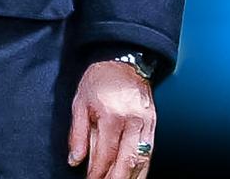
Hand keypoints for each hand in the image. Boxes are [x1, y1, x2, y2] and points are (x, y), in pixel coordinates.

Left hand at [67, 59, 155, 178]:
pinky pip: (150, 152)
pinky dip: (142, 168)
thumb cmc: (100, 80)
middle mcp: (133, 122)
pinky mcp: (154, 124)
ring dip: (131, 177)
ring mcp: (147, 124)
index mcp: (112, 115)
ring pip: (142, 160)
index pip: (105, 154)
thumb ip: (78, 134)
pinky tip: (135, 176)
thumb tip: (75, 159)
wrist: (123, 61)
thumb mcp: (80, 103)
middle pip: (126, 162)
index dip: (97, 173)